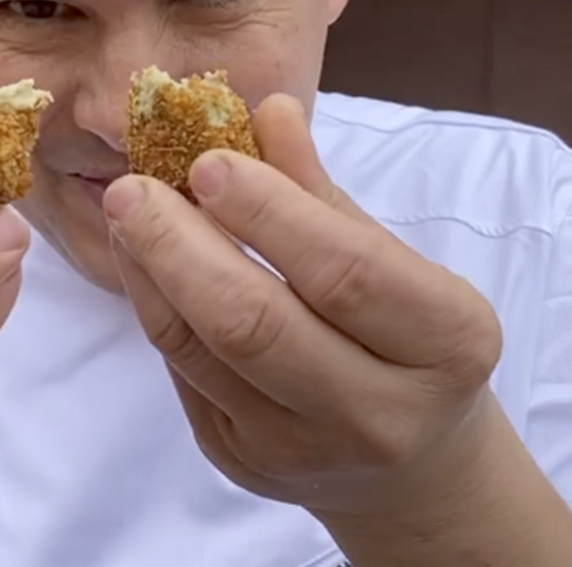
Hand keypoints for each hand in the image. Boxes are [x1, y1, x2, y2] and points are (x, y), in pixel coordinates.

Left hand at [103, 95, 503, 520]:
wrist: (414, 462)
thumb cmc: (411, 336)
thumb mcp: (393, 258)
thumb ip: (323, 190)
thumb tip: (270, 109)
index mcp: (446, 342)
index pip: (347, 271)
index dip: (272, 212)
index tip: (210, 161)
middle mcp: (377, 412)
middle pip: (257, 325)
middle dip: (182, 246)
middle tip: (133, 187)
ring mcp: (301, 450)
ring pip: (203, 351)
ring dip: (152, 271)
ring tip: (126, 210)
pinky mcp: (242, 461)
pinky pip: (184, 373)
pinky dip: (156, 306)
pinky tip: (141, 258)